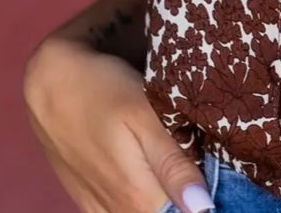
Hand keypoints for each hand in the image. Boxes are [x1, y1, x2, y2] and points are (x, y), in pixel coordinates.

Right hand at [23, 34, 213, 212]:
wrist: (49, 81)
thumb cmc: (103, 89)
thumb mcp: (143, 113)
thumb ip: (171, 163)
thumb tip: (201, 209)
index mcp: (137, 198)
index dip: (211, 203)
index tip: (231, 187)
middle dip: (191, 200)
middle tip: (212, 170)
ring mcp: (100, 207)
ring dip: (166, 200)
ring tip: (188, 168)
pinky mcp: (88, 198)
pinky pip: (121, 212)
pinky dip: (143, 201)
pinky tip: (155, 180)